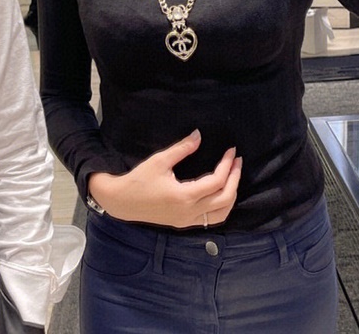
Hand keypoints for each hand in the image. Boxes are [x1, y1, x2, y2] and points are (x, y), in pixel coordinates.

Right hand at [88, 130, 242, 228]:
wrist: (122, 202)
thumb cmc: (139, 180)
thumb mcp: (159, 161)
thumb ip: (182, 148)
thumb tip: (199, 135)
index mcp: (184, 197)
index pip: (217, 181)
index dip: (227, 165)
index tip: (231, 151)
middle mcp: (189, 212)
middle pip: (226, 198)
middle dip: (235, 178)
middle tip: (237, 161)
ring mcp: (188, 221)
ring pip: (222, 213)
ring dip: (232, 194)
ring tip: (233, 176)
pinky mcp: (184, 223)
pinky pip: (212, 219)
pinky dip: (222, 205)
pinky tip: (221, 192)